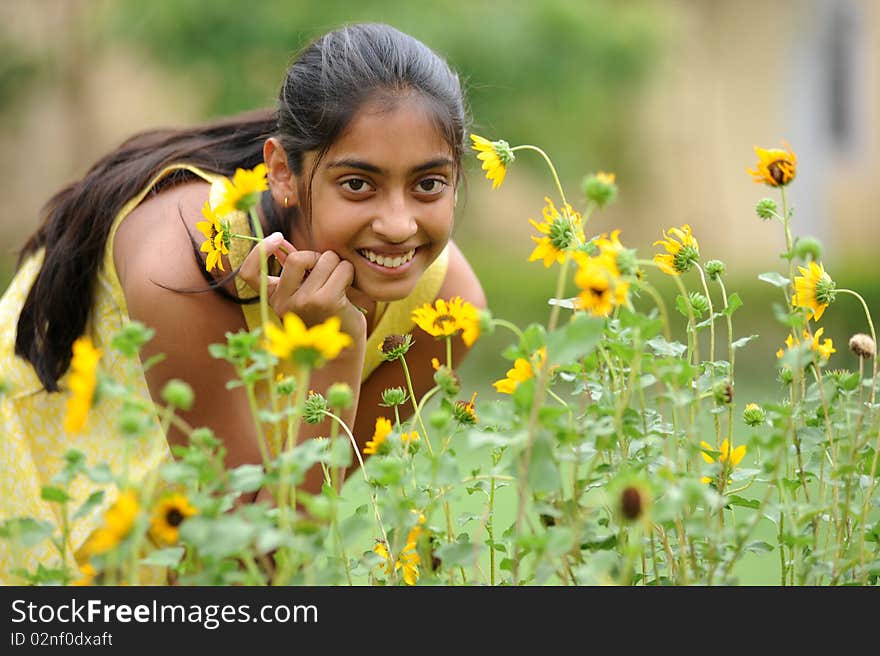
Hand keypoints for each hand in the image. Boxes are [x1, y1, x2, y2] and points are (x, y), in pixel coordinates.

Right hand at [238, 232, 366, 339]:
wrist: (341, 351)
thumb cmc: (324, 317)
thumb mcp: (301, 294)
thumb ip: (292, 271)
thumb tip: (281, 242)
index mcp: (273, 299)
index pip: (249, 273)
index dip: (260, 250)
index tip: (277, 238)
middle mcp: (283, 302)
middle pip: (296, 257)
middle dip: (316, 256)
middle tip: (325, 271)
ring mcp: (303, 302)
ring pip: (324, 259)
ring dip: (338, 265)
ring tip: (339, 283)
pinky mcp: (325, 301)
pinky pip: (341, 269)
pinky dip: (348, 273)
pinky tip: (347, 288)